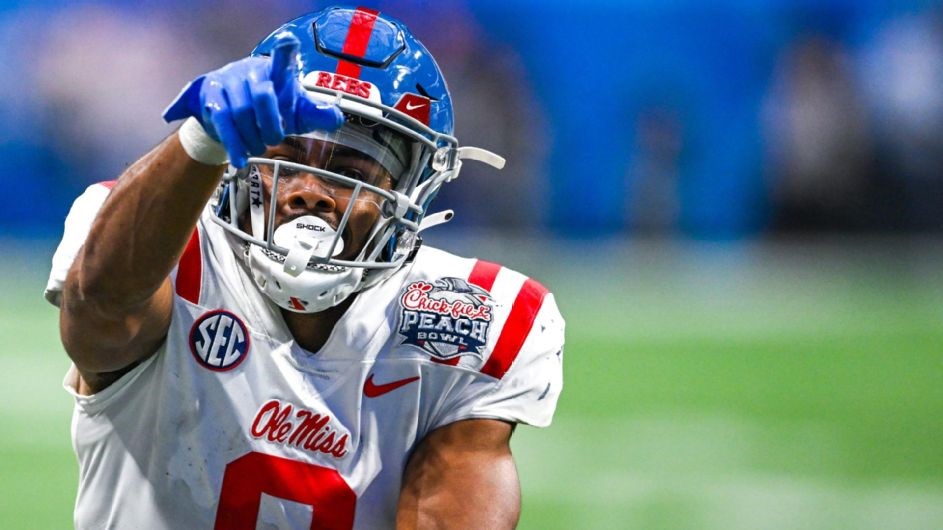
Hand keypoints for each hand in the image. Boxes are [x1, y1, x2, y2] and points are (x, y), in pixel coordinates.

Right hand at [163, 33, 342, 167]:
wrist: (231, 115)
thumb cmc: (273, 110)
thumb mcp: (298, 113)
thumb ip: (317, 115)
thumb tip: (337, 118)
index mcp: (278, 71)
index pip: (284, 56)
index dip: (286, 50)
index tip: (289, 42)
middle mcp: (252, 69)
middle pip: (263, 95)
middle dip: (271, 125)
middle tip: (274, 139)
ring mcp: (229, 79)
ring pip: (241, 111)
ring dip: (252, 138)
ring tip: (258, 148)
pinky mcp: (210, 94)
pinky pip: (222, 121)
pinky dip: (233, 144)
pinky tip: (240, 160)